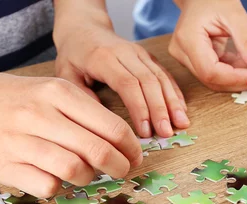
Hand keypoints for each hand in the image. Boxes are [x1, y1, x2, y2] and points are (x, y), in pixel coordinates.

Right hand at [0, 66, 141, 197]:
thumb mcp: (52, 91)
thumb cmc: (18, 100)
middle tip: (122, 171)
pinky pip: (48, 186)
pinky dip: (59, 186)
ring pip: (75, 170)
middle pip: (98, 151)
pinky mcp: (4, 166)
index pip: (112, 127)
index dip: (131, 148)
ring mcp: (19, 141)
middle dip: (119, 167)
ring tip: (86, 173)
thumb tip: (126, 144)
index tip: (135, 157)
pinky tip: (55, 176)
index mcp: (58, 92)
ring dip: (89, 177)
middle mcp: (39, 114)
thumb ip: (86, 113)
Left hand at [53, 1, 187, 137]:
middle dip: (160, 110)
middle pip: (149, 82)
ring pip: (161, 78)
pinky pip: (165, 75)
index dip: (139, 108)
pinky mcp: (148, 57)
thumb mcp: (65, 74)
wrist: (84, 27)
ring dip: (173, 102)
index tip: (145, 131)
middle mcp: (126, 53)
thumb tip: (101, 121)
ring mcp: (140, 54)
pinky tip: (181, 110)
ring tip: (181, 124)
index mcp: (103, 58)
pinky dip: (175, 93)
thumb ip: (81, 96)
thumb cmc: (74, 54)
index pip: (127, 84)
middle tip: (167, 133)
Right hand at [169, 0, 246, 90]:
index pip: (211, 72)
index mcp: (188, 39)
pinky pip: (220, 70)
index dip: (236, 78)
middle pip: (214, 79)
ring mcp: (187, 57)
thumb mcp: (235, 15)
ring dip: (243, 71)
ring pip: (219, 77)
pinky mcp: (196, 59)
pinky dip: (239, 65)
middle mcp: (183, 52)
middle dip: (242, 77)